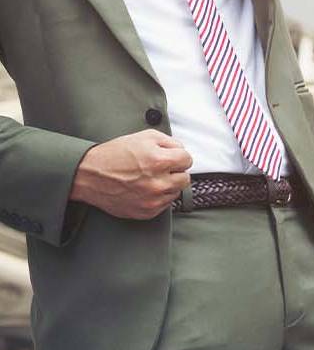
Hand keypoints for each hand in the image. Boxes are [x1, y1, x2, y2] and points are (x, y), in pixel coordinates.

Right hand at [69, 129, 191, 218]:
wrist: (89, 175)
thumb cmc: (114, 154)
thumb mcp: (145, 137)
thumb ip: (170, 142)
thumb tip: (182, 150)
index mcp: (160, 161)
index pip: (188, 160)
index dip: (178, 156)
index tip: (169, 158)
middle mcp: (158, 183)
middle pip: (185, 179)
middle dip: (175, 172)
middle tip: (159, 169)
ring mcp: (152, 200)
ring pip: (175, 192)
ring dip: (167, 185)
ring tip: (148, 178)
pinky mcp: (145, 212)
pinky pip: (164, 205)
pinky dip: (157, 198)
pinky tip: (143, 189)